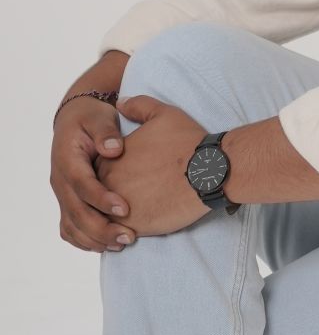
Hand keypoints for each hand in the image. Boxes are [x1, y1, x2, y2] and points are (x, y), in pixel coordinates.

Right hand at [51, 97, 138, 254]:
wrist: (76, 121)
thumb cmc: (91, 118)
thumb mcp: (99, 117)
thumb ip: (106, 132)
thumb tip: (114, 149)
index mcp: (67, 159)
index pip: (82, 184)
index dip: (101, 199)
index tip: (125, 209)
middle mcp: (60, 181)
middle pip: (76, 212)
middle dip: (102, 228)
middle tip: (128, 236)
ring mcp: (62, 194)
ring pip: (72, 225)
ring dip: (95, 239)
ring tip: (122, 244)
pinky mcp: (67, 203)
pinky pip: (70, 228)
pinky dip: (85, 241)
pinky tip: (106, 245)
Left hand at [96, 96, 211, 236]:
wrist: (208, 171)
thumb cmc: (187, 141)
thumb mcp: (163, 113)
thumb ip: (137, 106)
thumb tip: (119, 102)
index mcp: (111, 158)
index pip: (95, 168)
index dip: (107, 169)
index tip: (122, 171)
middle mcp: (109, 183)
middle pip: (97, 194)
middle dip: (107, 194)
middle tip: (125, 194)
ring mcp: (119, 207)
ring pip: (104, 216)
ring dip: (111, 217)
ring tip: (129, 214)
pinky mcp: (133, 226)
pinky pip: (117, 232)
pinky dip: (120, 232)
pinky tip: (134, 227)